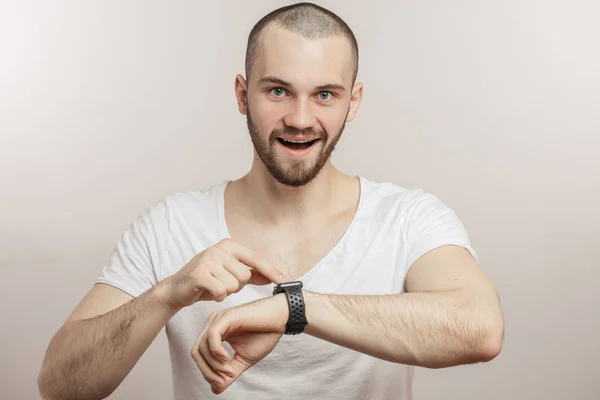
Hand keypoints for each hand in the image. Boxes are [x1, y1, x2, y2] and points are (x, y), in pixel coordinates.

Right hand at [162, 238, 286, 308]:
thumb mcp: (230, 274)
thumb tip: (274, 277)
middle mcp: (220, 249)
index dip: (271, 271)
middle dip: (236, 286)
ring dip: (225, 292)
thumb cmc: (207, 281)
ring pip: (234, 286)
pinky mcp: (199, 274)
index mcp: (229, 245)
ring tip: (213, 287)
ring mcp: (208, 259)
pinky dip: (217, 296)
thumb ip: (252, 274)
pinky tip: (208, 292)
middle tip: (221, 283)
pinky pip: (221, 291)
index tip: (286, 281)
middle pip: (245, 276)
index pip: (256, 259)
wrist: (177, 289)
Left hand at [192, 294, 288, 394]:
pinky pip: (211, 336)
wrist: (280, 319)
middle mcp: (213, 325)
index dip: (207, 372)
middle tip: (224, 379)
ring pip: (202, 347)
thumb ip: (229, 373)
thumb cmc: (263, 334)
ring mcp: (218, 320)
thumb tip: (215, 390)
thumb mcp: (243, 359)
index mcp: (215, 333)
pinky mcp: (226, 317)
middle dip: (207, 371)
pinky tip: (226, 357)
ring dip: (215, 365)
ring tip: (230, 370)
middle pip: (196, 352)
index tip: (224, 381)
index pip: (199, 356)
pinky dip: (216, 351)